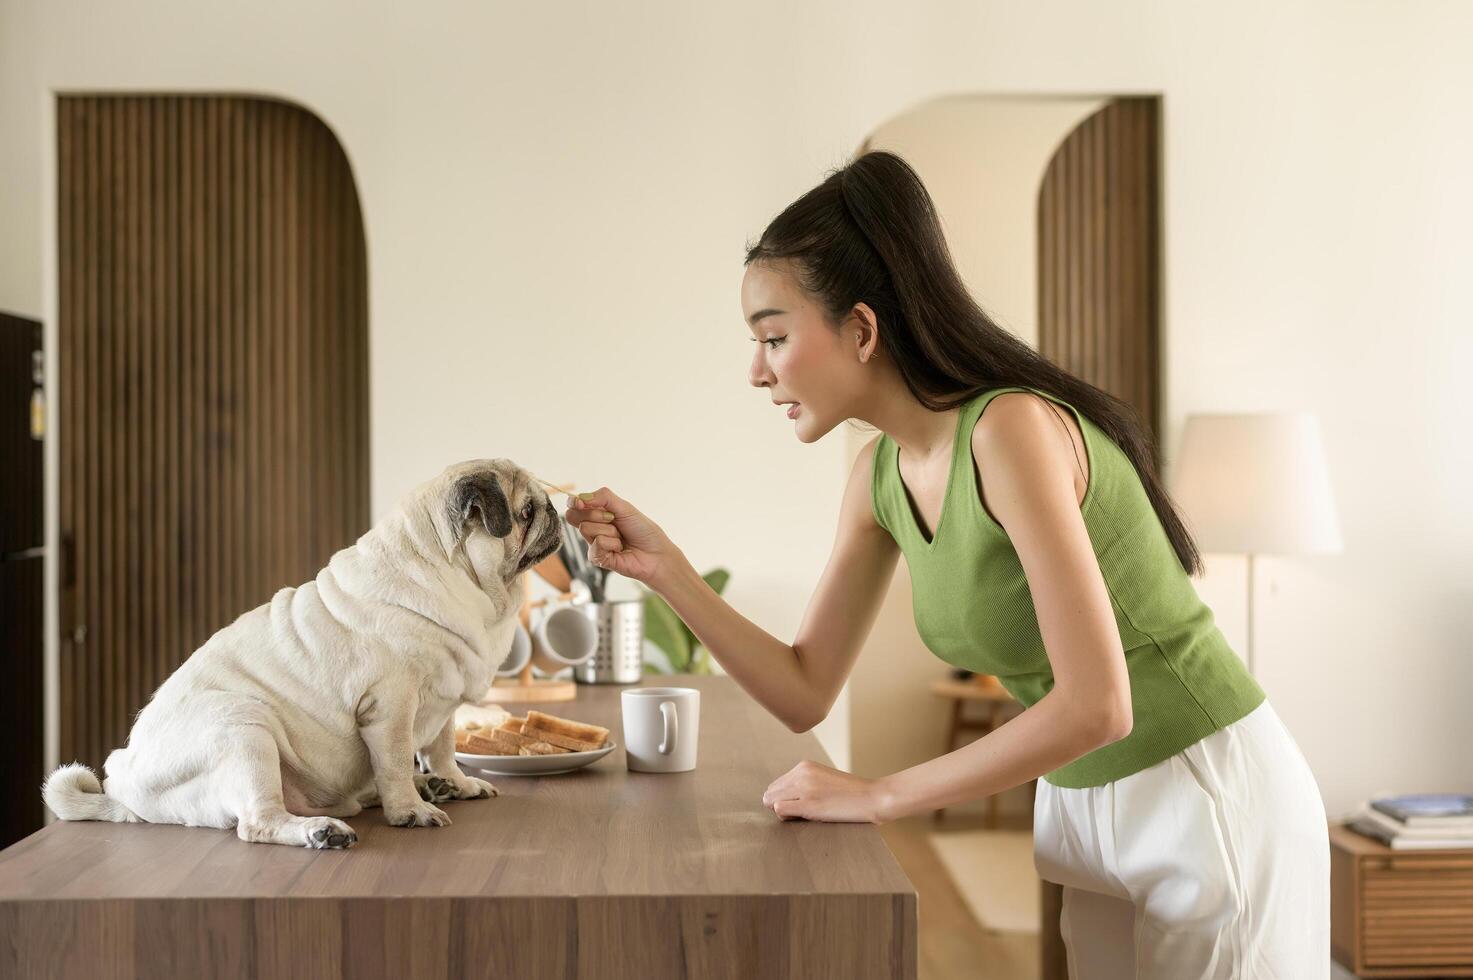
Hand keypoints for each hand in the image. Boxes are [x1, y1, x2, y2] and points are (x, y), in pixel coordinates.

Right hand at [564, 486, 682, 588]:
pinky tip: (620, 548)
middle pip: (573, 516)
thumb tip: (581, 497)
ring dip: (608, 530)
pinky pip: (596, 544)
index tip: (581, 502)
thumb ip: (603, 497)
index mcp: (598, 513)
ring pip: (585, 529)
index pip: (574, 505)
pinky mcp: (597, 558)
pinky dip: (611, 543)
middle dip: (594, 514)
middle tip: (613, 519)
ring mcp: (594, 543)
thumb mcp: (624, 507)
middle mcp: (593, 527)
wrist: (656, 553)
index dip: (574, 502)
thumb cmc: (643, 530)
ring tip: (620, 537)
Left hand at [761, 760, 894, 824]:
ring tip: (804, 815)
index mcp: (804, 766)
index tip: (799, 805)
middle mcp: (801, 773)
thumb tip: (779, 801)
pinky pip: (779, 810)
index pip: (776, 784)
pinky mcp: (809, 804)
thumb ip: (803, 784)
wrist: (872, 797)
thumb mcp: (823, 779)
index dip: (783, 799)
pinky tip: (804, 818)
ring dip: (783, 812)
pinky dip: (786, 817)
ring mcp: (804, 788)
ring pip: (771, 801)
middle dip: (780, 805)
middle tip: (800, 813)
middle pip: (771, 793)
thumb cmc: (850, 794)